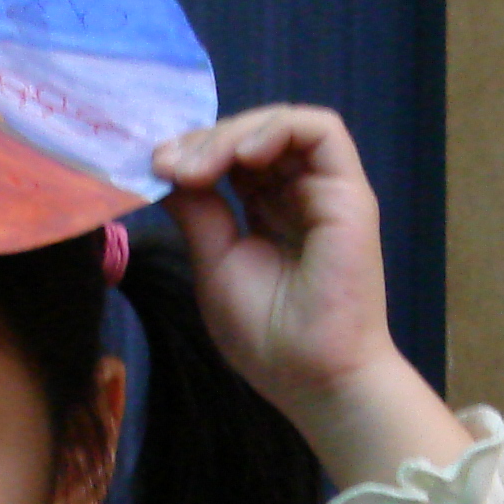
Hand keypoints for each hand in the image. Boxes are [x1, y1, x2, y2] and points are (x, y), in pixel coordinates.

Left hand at [153, 105, 394, 409]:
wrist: (316, 378)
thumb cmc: (268, 337)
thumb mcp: (214, 263)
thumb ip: (197, 212)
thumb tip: (167, 170)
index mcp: (268, 213)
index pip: (231, 159)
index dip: (193, 153)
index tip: (154, 168)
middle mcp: (298, 195)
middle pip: (251, 136)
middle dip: (203, 141)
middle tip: (166, 164)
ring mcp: (326, 190)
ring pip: (281, 125)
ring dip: (232, 134)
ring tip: (198, 167)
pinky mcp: (349, 191)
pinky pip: (321, 130)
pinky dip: (276, 129)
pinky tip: (241, 155)